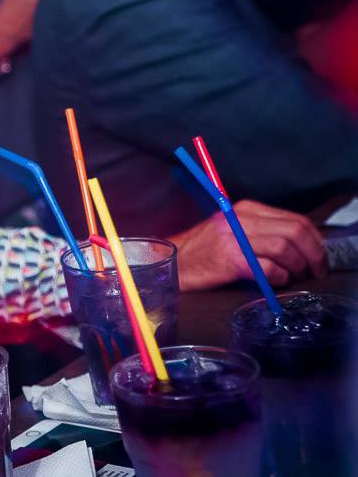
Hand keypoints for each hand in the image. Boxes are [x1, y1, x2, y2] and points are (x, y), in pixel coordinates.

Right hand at [171, 200, 326, 290]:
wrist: (174, 264)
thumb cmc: (205, 252)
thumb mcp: (234, 231)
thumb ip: (263, 231)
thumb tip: (303, 244)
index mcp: (245, 209)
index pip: (295, 219)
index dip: (315, 240)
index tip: (318, 257)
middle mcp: (240, 219)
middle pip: (295, 231)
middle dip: (313, 254)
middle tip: (315, 271)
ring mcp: (235, 238)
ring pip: (285, 248)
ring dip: (297, 267)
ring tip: (295, 277)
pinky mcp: (231, 259)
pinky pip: (269, 268)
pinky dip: (279, 278)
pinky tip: (275, 282)